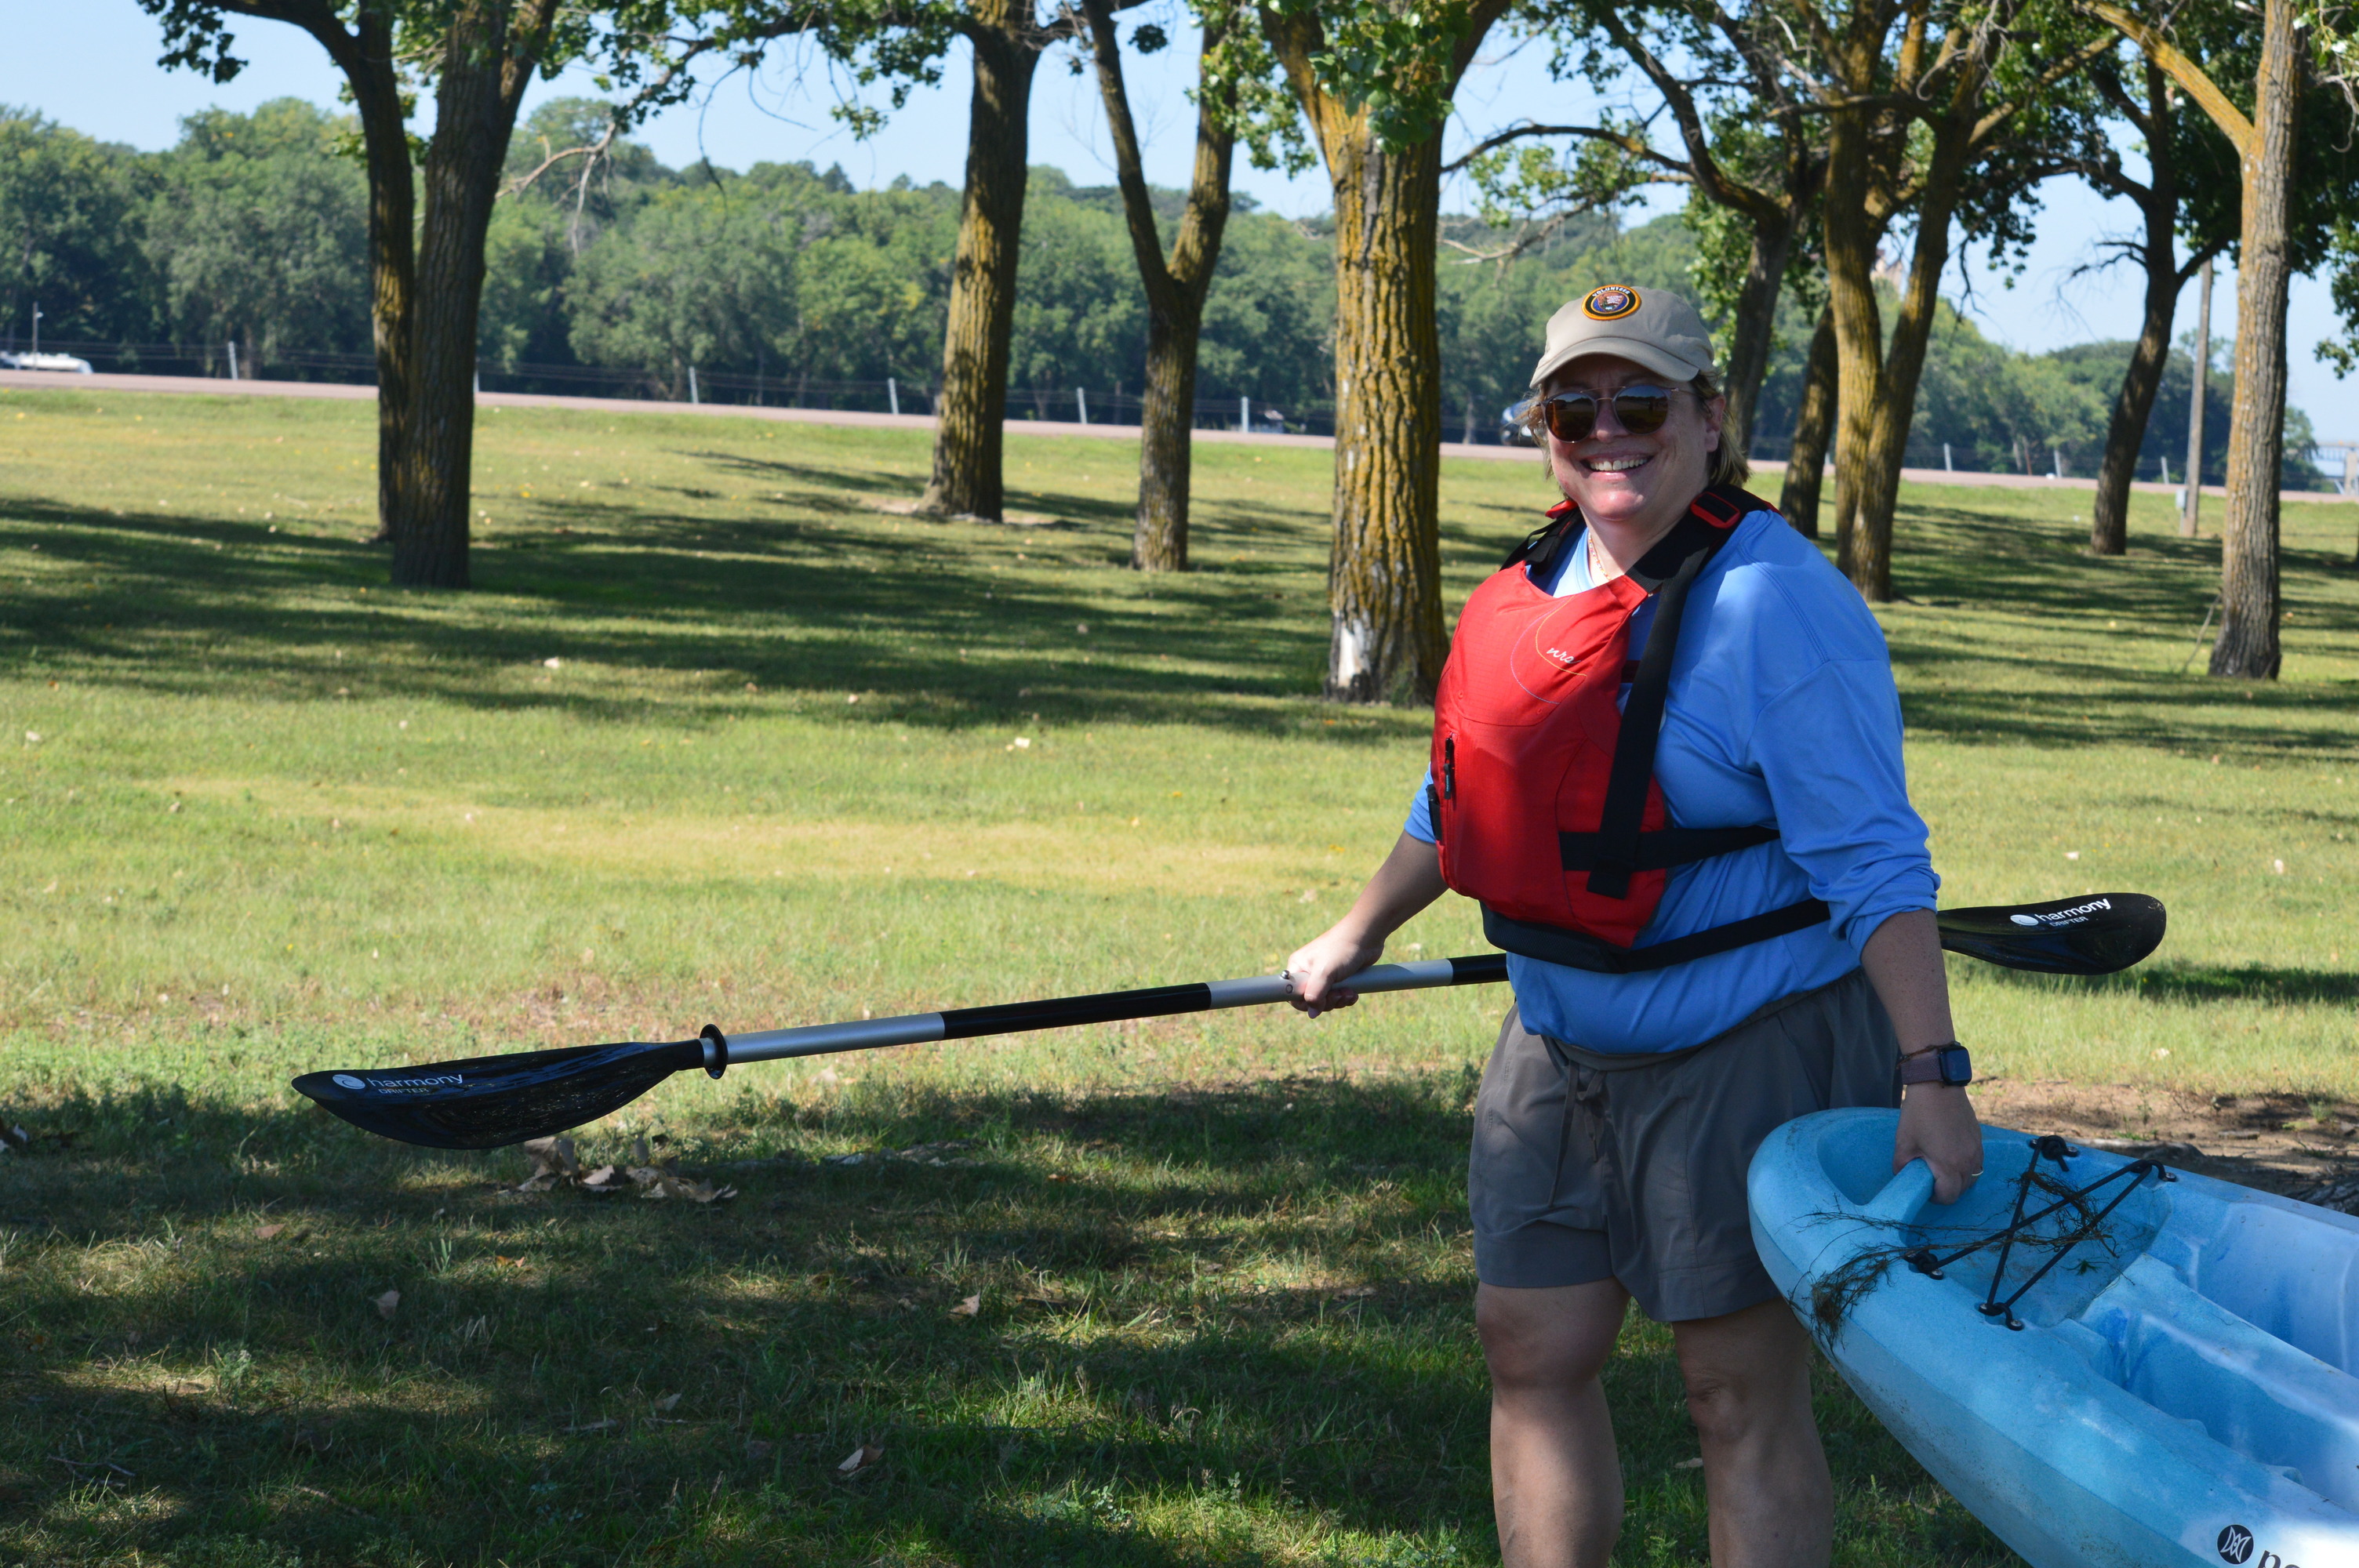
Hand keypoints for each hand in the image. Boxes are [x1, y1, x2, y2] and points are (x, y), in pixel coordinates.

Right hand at [1285, 924, 1385, 1016]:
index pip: (1293, 994)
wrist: (1366, 936)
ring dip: (1339, 1000)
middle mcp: (1309, 972)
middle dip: (1327, 1002)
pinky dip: (1346, 997)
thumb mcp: (1324, 972)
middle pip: (1312, 1000)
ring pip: (1327, 1000)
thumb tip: (1312, 1013)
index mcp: (1298, 967)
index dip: (1304, 1003)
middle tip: (1338, 994)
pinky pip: (1339, 996)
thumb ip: (1315, 994)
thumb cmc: (1341, 948)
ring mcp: (1325, 976)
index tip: (1317, 1002)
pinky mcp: (1339, 978)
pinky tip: (1353, 992)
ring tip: (1349, 992)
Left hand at [1894, 1085, 1982, 1203]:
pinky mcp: (1979, 1140)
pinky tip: (1952, 1156)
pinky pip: (1977, 1163)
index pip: (1949, 1196)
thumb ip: (1902, 1166)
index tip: (1925, 1189)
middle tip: (1932, 1180)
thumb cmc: (1919, 1114)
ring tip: (1942, 1169)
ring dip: (1959, 1180)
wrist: (1938, 1086)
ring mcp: (1977, 1150)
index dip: (1936, 1198)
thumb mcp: (1904, 1142)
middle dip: (1948, 1190)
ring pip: (1973, 1177)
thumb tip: (1903, 1177)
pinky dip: (1967, 1167)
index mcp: (1949, 1165)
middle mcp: (1968, 1161)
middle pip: (1963, 1190)